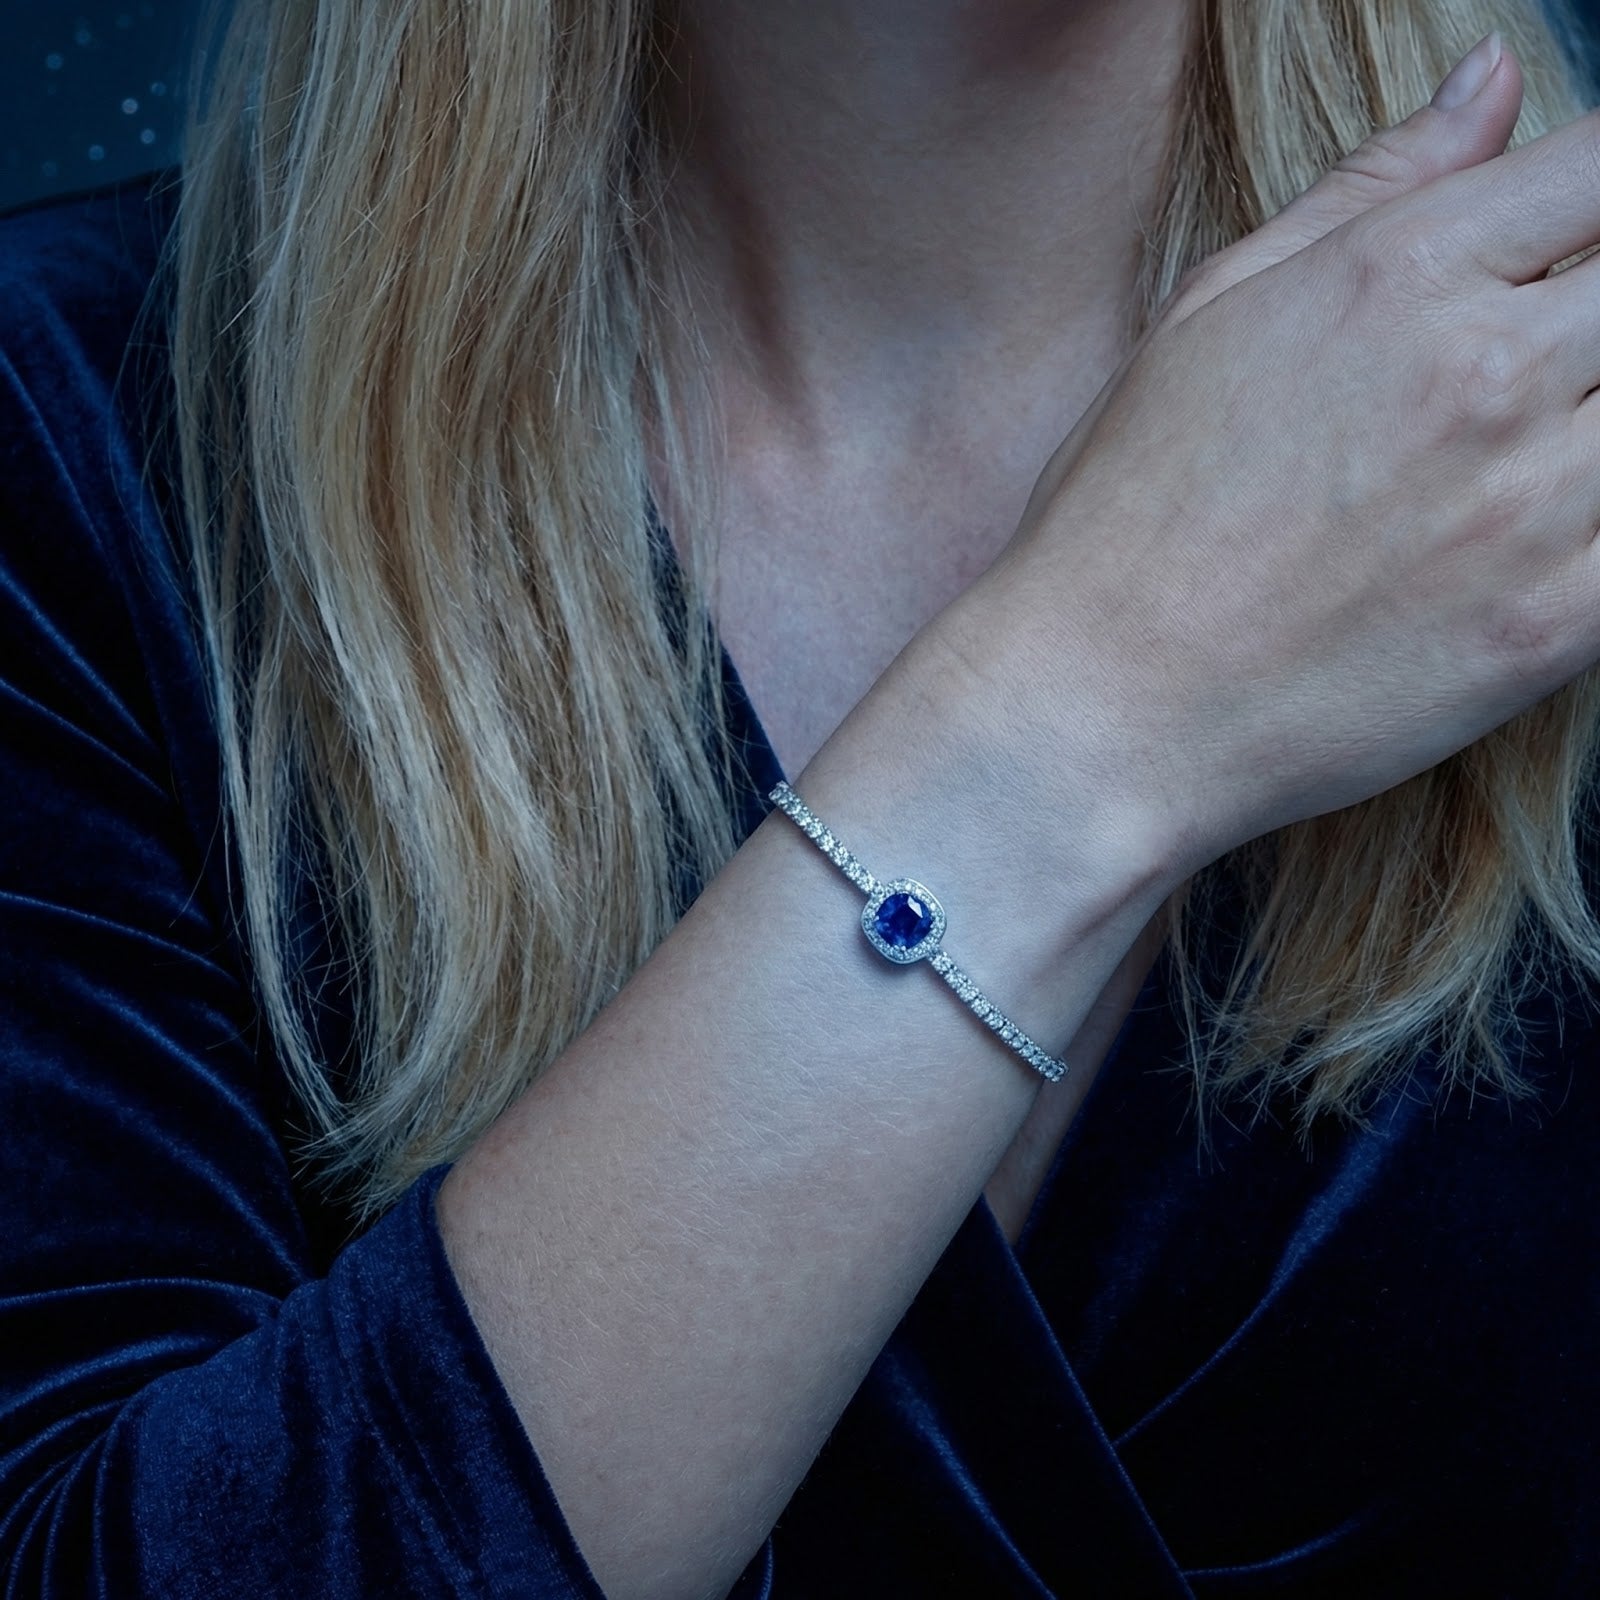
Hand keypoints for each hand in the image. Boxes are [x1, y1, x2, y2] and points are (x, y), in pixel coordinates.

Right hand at [959, 36, 1599, 875]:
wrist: (1097, 708)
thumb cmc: (1123, 521)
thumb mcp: (1209, 319)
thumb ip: (1366, 191)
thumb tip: (1491, 82)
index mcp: (1398, 275)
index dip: (1595, 202)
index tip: (1564, 252)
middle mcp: (1485, 371)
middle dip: (1594, 308)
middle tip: (1521, 376)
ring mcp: (1532, 502)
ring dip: (1596, 411)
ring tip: (1509, 454)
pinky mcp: (1556, 625)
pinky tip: (1531, 530)